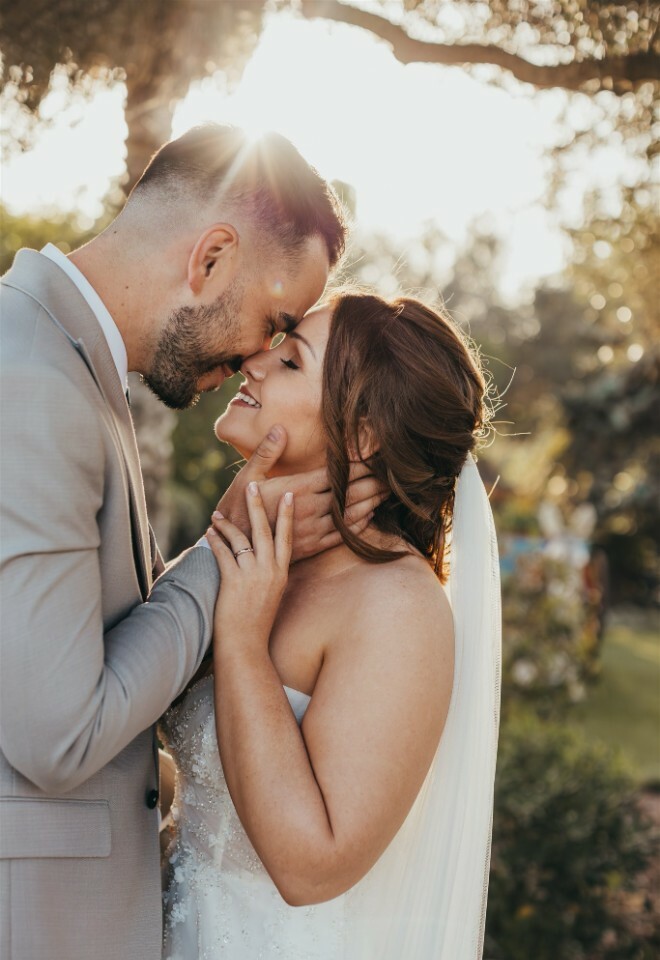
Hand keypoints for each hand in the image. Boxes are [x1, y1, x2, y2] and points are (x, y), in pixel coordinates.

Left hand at [207, 482, 292, 650]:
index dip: (286, 515)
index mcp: (281, 574)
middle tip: (252, 485)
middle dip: (257, 506)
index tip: (288, 495)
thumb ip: (269, 575)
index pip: (286, 538)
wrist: (246, 647)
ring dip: (227, 523)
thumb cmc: (256, 624)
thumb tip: (261, 558)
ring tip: (217, 513)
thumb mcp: (271, 596)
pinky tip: (209, 532)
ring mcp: (252, 575)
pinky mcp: (234, 581)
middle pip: (264, 530)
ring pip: (241, 538)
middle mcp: (270, 571)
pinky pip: (223, 553)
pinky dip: (215, 540)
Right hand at [215, 426, 386, 561]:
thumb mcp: (248, 477)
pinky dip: (358, 525)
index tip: (373, 456)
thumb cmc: (238, 508)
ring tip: (386, 493)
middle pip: (348, 494)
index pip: (334, 474)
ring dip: (370, 503)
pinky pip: (341, 536)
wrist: (232, 549)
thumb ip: (266, 452)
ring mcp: (312, 530)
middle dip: (371, 483)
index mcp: (296, 489)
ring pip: (349, 515)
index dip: (356, 465)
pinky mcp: (312, 546)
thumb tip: (280, 428)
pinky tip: (370, 517)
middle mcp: (308, 509)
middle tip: (390, 474)